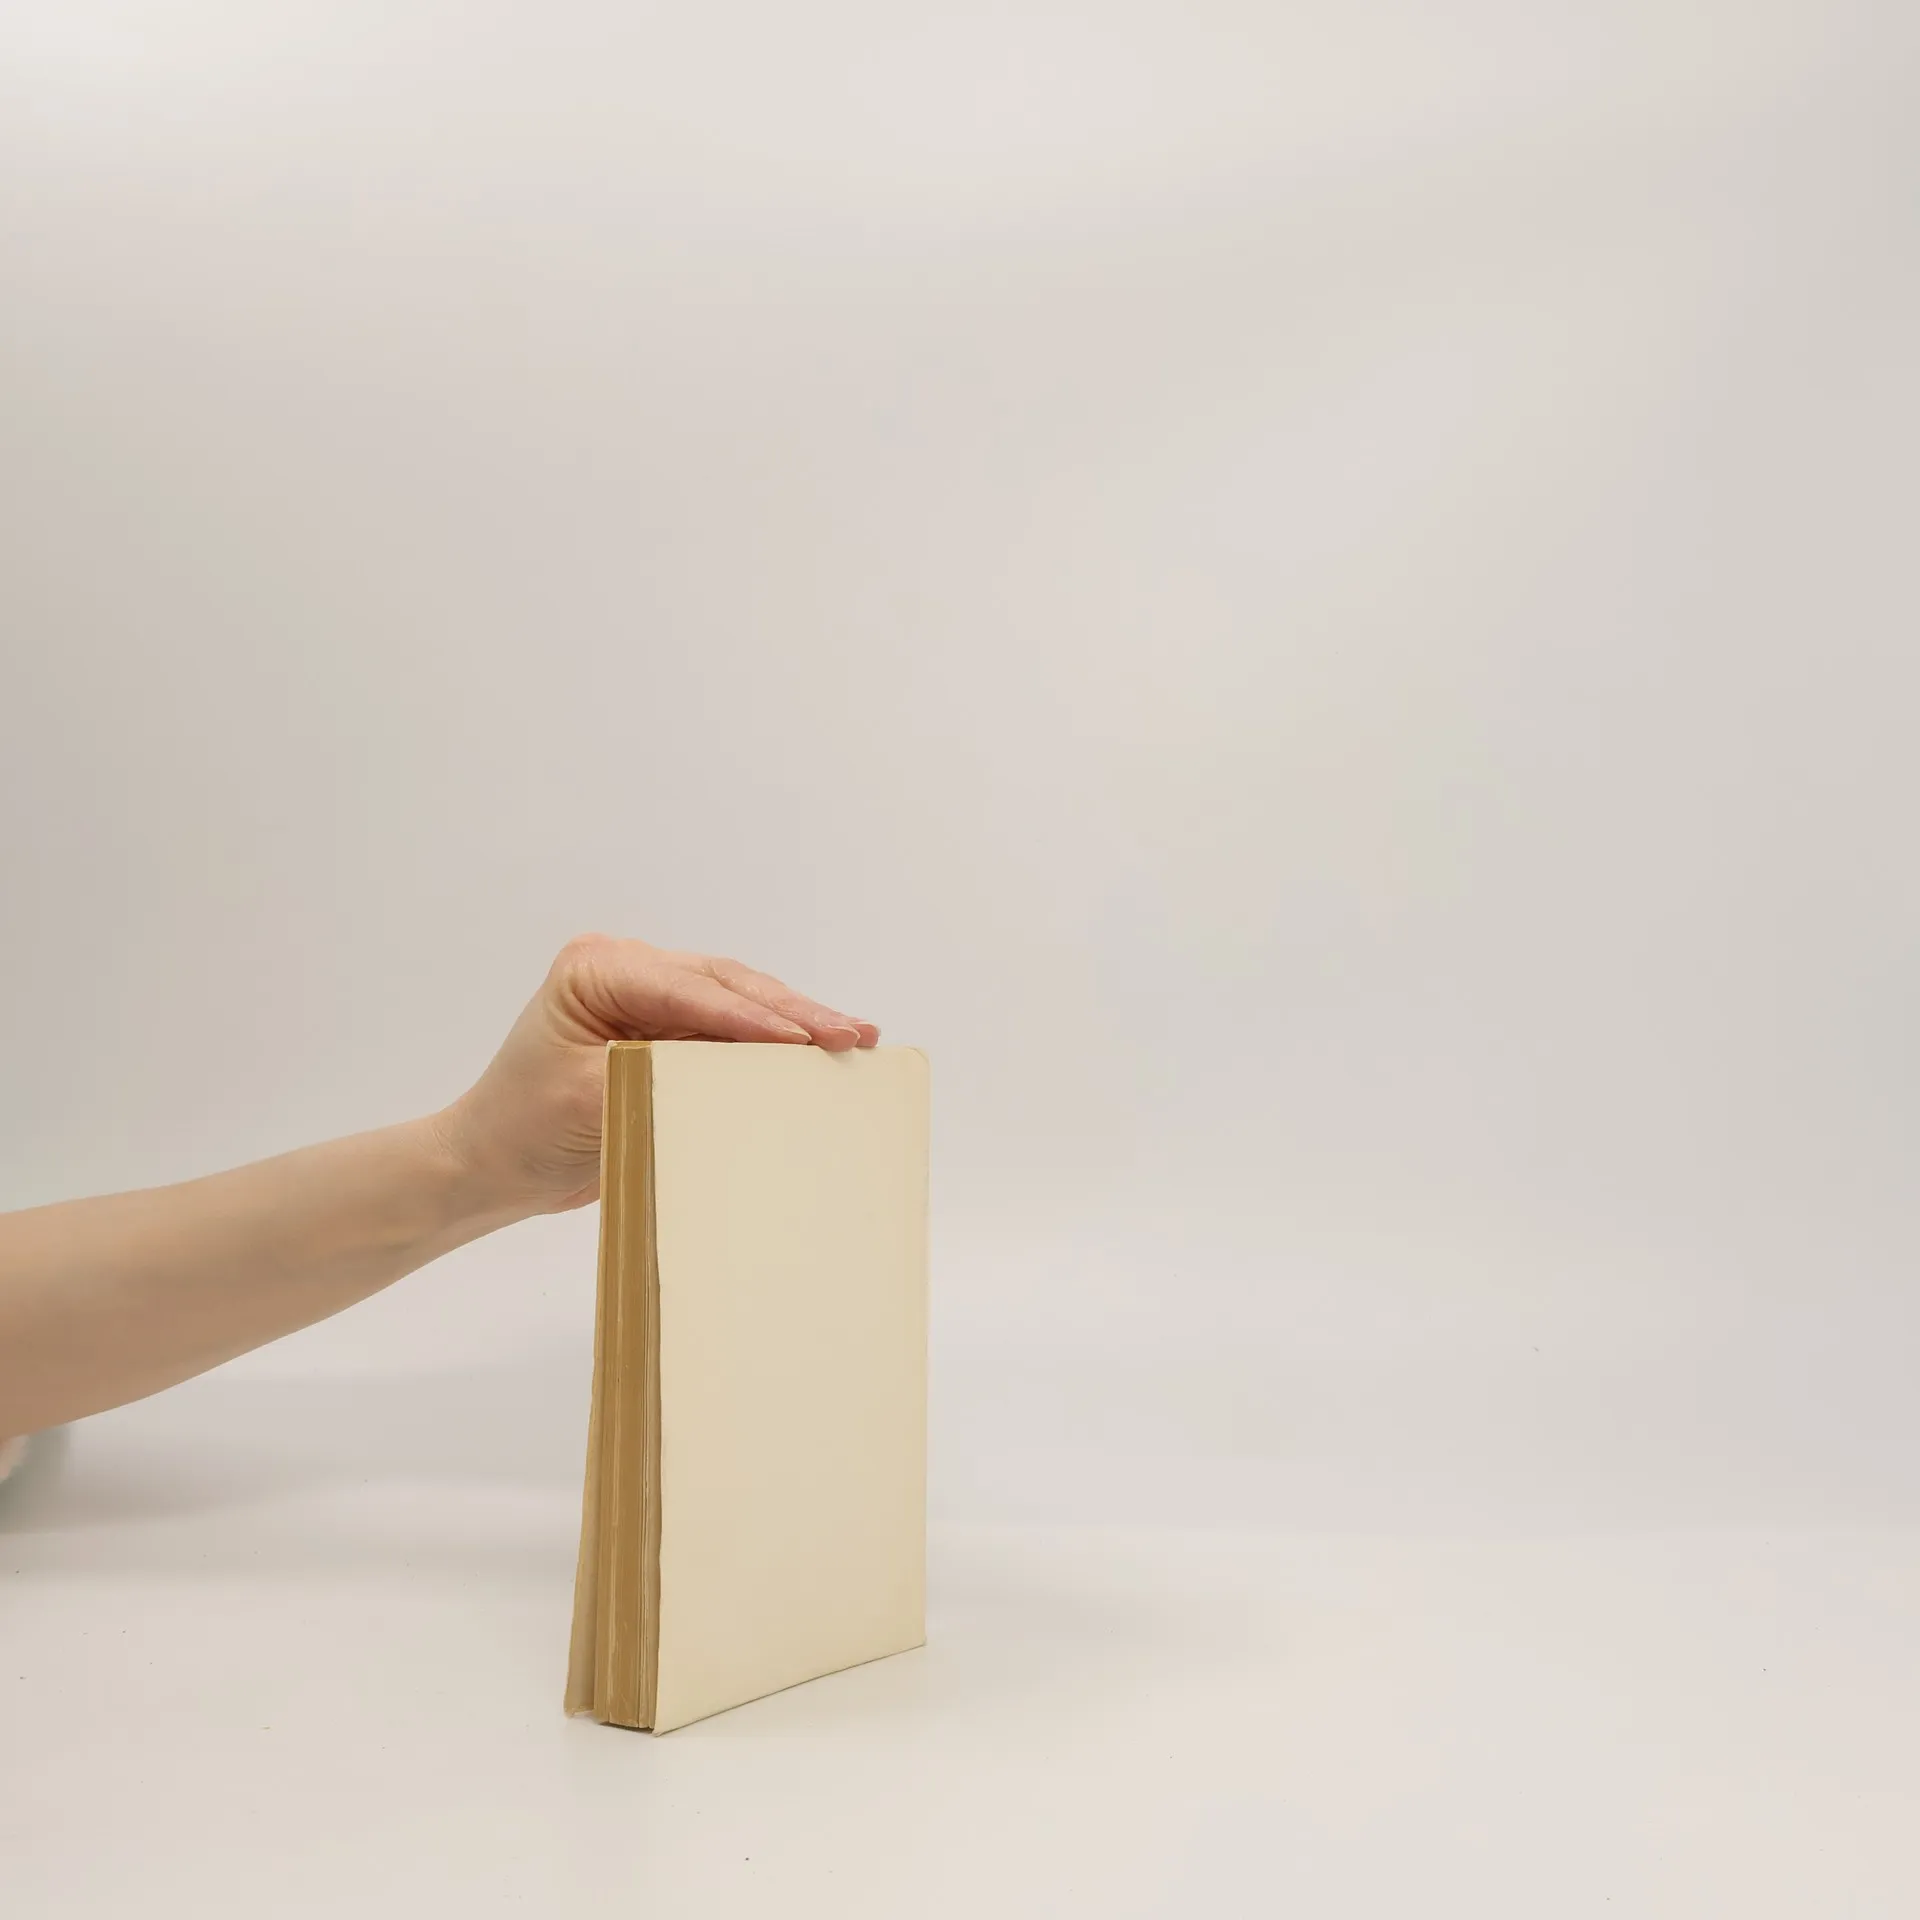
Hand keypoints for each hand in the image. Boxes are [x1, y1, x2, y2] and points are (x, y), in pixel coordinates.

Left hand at [434, 934, 879, 1216]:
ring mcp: (654, 997)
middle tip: (853, 1033)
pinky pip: (732, 1031)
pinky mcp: (671, 1031)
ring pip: (741, 1000)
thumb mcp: (591, 1101)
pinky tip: (822, 1049)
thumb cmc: (524, 1130)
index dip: (753, 1015)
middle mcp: (629, 969)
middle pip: (727, 985)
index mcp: (598, 967)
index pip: (690, 988)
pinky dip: (775, 1043)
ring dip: (797, 1022)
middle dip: (793, 1012)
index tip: (806, 1041)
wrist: (492, 1166)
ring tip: (856, 1036)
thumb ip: (663, 1076)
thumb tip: (738, 1077)